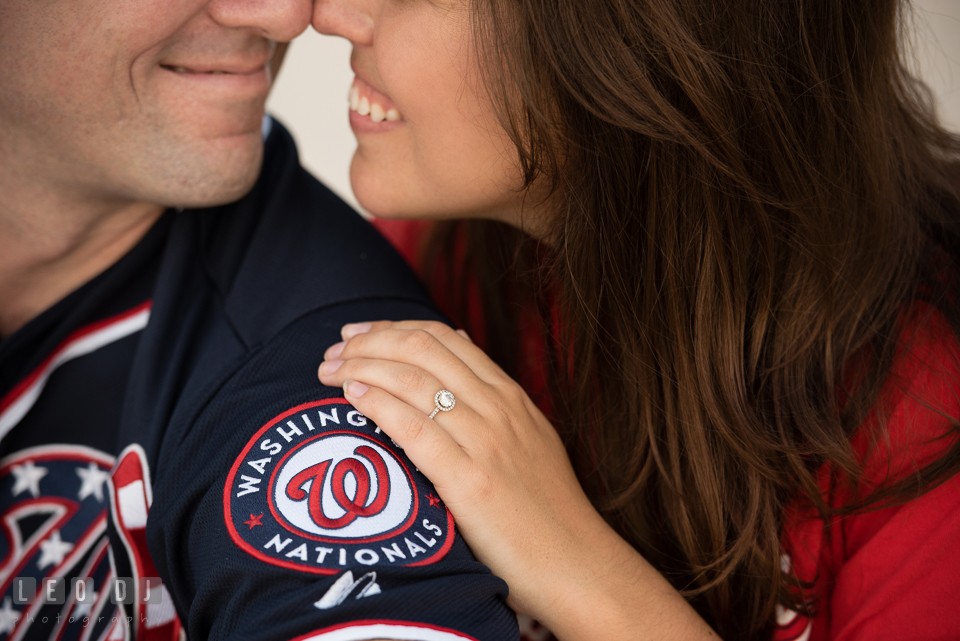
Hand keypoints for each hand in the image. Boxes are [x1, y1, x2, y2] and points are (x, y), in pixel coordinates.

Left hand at [318, 321, 715, 639]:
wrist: (575, 563)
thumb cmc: (545, 507)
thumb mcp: (530, 435)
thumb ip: (493, 393)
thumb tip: (456, 344)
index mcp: (511, 396)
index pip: (443, 339)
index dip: (392, 328)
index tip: (358, 334)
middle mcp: (499, 409)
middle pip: (422, 350)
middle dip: (369, 342)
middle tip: (333, 350)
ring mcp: (486, 442)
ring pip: (414, 381)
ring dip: (362, 367)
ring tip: (328, 371)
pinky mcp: (471, 481)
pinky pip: (415, 429)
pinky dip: (379, 403)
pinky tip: (353, 395)